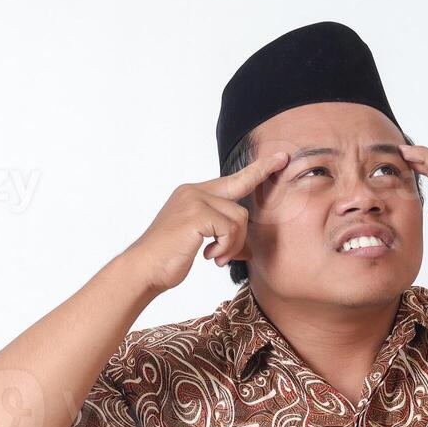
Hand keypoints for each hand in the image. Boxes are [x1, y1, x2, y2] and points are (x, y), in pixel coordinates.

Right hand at [124, 150, 290, 291]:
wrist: (143, 269)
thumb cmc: (168, 258)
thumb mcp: (196, 238)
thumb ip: (217, 229)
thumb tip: (246, 241)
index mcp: (192, 194)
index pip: (230, 179)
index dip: (255, 170)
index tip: (277, 157)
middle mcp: (193, 191)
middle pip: (240, 185)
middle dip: (263, 170)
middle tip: (284, 157)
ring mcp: (194, 199)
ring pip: (239, 216)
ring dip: (233, 243)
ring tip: (215, 256)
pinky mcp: (197, 214)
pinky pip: (230, 229)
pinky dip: (225, 247)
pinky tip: (209, 257)